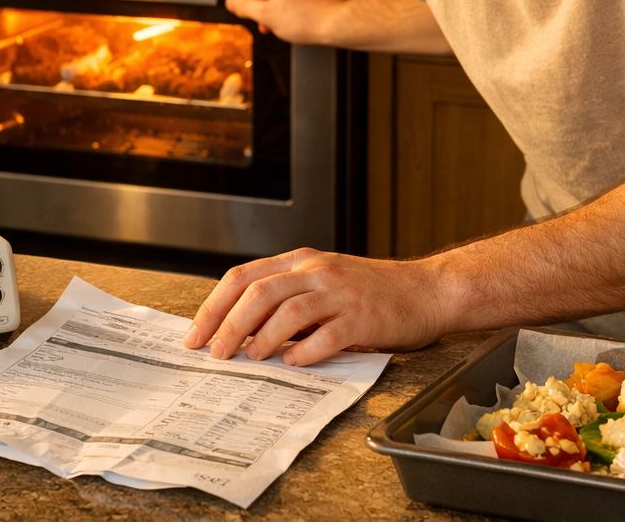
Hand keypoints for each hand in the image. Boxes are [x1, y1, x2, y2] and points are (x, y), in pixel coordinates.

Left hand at [183, 248, 444, 366]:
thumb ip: (288, 298)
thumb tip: (241, 330)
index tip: (196, 334)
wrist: (428, 290)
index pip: (244, 276)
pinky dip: (305, 351)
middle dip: (228, 324)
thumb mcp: (324, 281)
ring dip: (262, 337)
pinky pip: (327, 334)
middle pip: (258, 292)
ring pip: (287, 310)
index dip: (215, 306)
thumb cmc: (373, 291)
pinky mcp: (363, 317)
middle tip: (214, 352)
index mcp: (301, 261)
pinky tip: (294, 363)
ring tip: (249, 358)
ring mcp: (340, 292)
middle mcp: (317, 271)